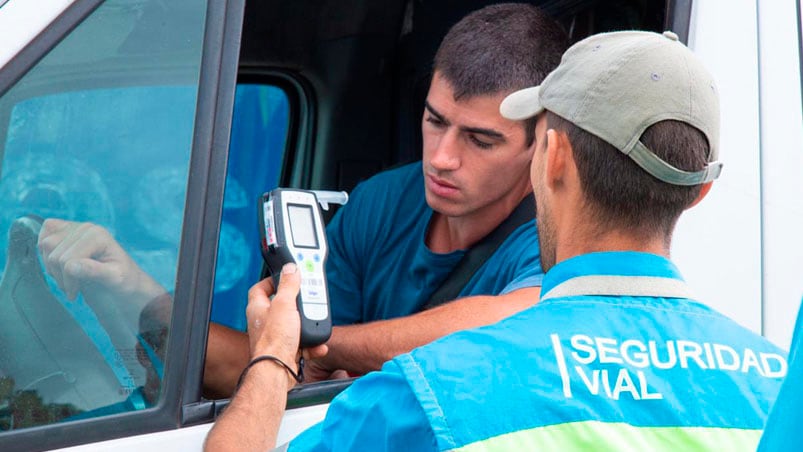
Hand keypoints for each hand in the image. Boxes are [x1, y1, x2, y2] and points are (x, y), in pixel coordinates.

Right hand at [38, 218, 166, 351]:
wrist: (123, 279)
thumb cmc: (122, 279)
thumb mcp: (115, 279)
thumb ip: (95, 272)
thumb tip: (71, 266)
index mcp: (98, 236)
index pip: (67, 261)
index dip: (69, 281)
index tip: (76, 293)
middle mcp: (86, 227)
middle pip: (54, 255)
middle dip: (61, 277)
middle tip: (73, 287)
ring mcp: (75, 227)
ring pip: (45, 247)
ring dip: (53, 268)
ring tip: (69, 278)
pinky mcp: (65, 230)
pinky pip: (43, 236)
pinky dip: (45, 253)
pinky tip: (60, 265)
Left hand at [245, 264, 327, 386]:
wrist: (277, 371)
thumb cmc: (274, 340)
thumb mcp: (284, 305)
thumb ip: (288, 285)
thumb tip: (290, 268)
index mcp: (258, 308)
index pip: (260, 288)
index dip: (272, 280)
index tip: (285, 277)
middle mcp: (265, 322)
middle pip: (281, 306)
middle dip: (297, 303)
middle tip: (307, 299)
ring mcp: (276, 337)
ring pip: (294, 325)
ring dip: (307, 325)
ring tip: (315, 322)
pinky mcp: (286, 350)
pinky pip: (302, 344)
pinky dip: (312, 344)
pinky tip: (317, 344)